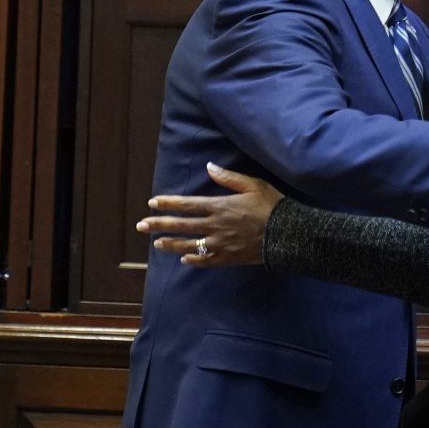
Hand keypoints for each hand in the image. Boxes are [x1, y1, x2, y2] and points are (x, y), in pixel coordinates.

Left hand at [135, 163, 282, 266]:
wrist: (287, 233)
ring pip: (190, 245)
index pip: (188, 205)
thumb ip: (229, 177)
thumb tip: (209, 167)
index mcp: (220, 206)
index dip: (169, 203)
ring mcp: (220, 244)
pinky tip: (184, 260)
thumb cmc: (271, 206)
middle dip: (159, 224)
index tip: (153, 203)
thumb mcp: (254, 185)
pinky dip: (194, 260)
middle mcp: (215, 226)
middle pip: (182, 225)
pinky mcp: (228, 257)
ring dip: (172, 243)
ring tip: (157, 243)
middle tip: (141, 225)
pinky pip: (206, 260)